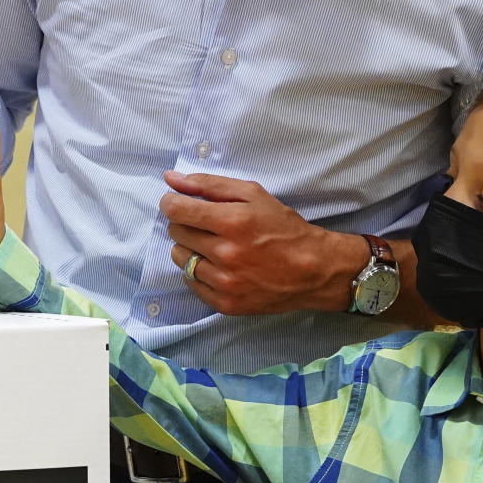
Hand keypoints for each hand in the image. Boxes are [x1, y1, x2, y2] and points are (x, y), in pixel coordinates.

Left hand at [160, 171, 367, 314]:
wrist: (313, 269)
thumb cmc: (283, 227)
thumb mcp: (253, 194)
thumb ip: (209, 184)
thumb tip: (170, 178)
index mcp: (232, 222)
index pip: (177, 210)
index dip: (172, 202)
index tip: (178, 202)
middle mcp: (225, 254)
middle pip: (176, 233)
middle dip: (186, 223)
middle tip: (207, 224)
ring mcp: (224, 283)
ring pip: (180, 259)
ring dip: (190, 248)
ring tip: (214, 245)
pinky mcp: (225, 304)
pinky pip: (191, 283)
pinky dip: (199, 271)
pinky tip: (218, 265)